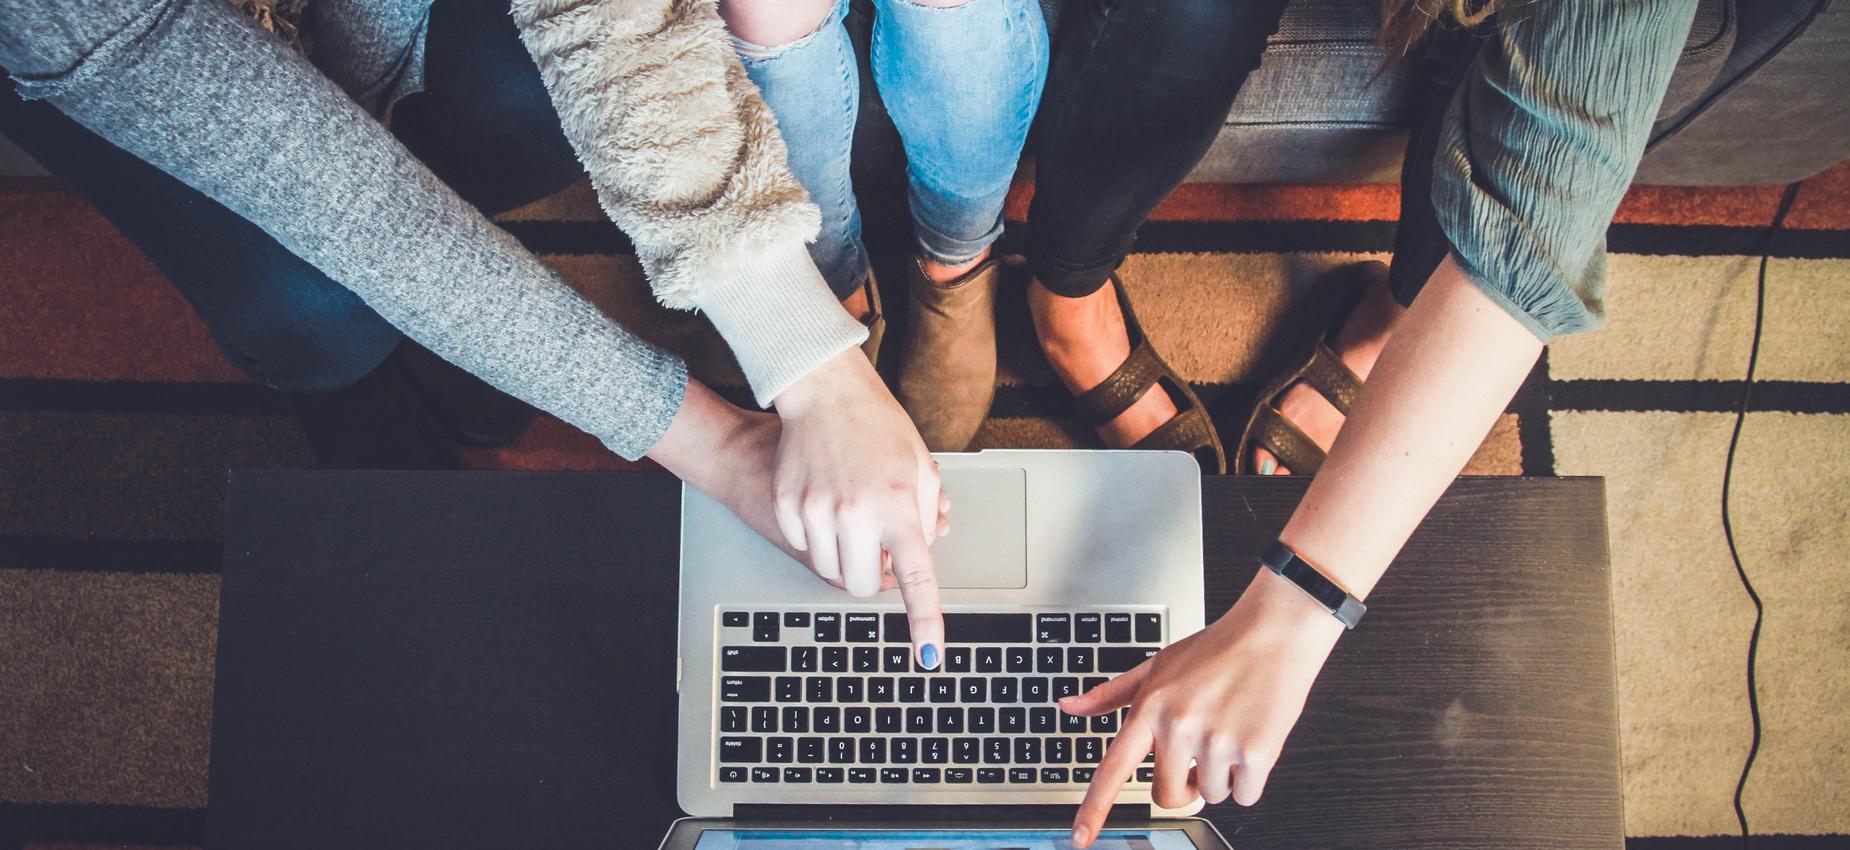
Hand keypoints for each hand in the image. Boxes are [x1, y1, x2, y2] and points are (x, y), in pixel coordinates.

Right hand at [771, 350, 948, 668]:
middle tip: (878, 550)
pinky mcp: (787, 505)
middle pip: (861, 585)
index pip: (916, 578)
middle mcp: (856, 513)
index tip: (929, 655)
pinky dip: (817, 536)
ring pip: (829, 570)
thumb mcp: (921, 467)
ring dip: (844, 557)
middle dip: (872, 577)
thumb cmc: (878, 425)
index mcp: (899, 506)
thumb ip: (927, 516)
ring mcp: (816, 511)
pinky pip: (804, 546)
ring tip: (852, 516)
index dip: (925, 622)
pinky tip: (825, 501)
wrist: (824, 391)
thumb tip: (922, 552)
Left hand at [1061, 570, 1345, 846]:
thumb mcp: (1157, 665)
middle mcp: (1179, 726)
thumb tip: (1069, 707)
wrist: (1274, 632)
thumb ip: (1111, 694)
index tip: (1081, 838)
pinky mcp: (1255, 752)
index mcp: (1151, 707)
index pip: (1114, 769)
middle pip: (1168, 796)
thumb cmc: (1217, 649)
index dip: (1094, 808)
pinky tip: (1252, 738)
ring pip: (1211, 795)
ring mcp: (1216, 741)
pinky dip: (1251, 778)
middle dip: (1184, 785)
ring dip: (1222, 775)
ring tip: (1230, 730)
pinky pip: (1245, 796)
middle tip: (1199, 754)